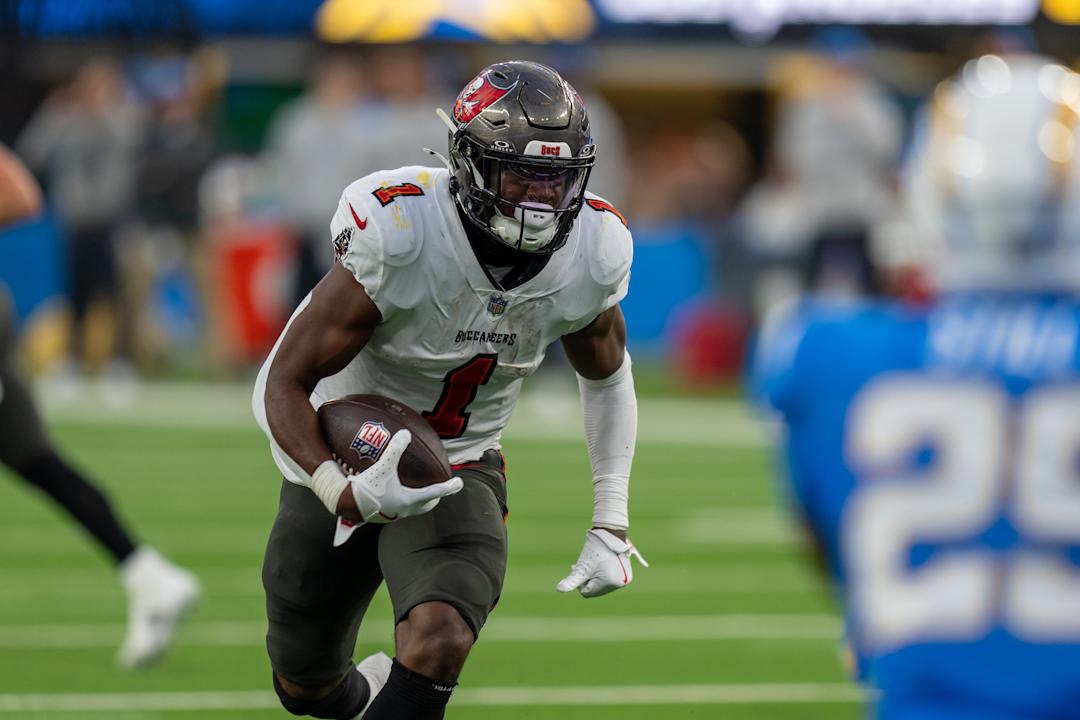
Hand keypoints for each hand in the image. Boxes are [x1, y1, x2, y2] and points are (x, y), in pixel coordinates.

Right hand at [339, 430, 463, 523]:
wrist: (346, 506)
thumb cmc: (367, 488)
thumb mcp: (383, 466)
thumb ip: (396, 450)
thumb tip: (405, 433)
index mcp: (409, 500)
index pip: (435, 492)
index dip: (449, 487)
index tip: (459, 483)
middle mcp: (404, 510)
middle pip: (426, 504)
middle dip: (435, 497)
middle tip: (442, 489)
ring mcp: (394, 514)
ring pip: (413, 508)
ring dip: (420, 500)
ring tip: (421, 491)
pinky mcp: (383, 514)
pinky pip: (399, 507)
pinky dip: (404, 499)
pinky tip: (395, 492)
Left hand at [556, 528, 647, 597]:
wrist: (610, 533)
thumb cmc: (594, 550)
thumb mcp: (582, 567)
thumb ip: (572, 581)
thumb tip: (558, 590)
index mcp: (610, 583)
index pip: (588, 592)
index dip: (580, 582)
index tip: (577, 568)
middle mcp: (620, 584)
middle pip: (596, 589)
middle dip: (588, 580)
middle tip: (585, 566)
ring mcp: (625, 580)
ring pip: (603, 585)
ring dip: (596, 578)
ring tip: (594, 565)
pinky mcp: (627, 575)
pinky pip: (610, 580)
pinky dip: (604, 575)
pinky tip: (602, 565)